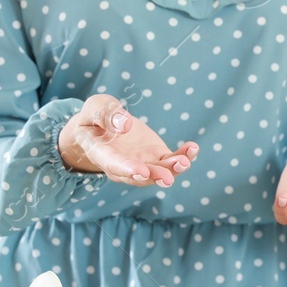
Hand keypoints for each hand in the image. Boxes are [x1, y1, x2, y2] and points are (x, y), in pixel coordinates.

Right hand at [57, 94, 197, 187]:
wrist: (102, 126)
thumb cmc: (94, 117)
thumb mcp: (93, 108)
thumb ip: (104, 114)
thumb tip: (124, 123)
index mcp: (101, 154)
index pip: (114, 164)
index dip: (127, 170)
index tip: (141, 172)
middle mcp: (122, 165)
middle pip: (139, 176)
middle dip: (154, 176)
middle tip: (167, 178)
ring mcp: (141, 163)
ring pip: (158, 172)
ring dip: (172, 170)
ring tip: (184, 162)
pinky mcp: (156, 156)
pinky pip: (171, 160)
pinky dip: (183, 156)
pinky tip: (192, 148)